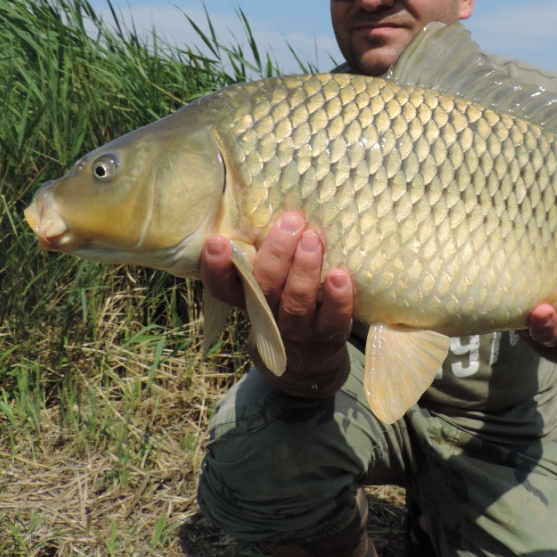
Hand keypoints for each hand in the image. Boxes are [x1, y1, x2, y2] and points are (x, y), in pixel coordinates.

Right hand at [200, 212, 354, 395]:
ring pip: (295, 301)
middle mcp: (268, 314)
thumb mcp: (267, 284)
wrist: (308, 359)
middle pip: (264, 286)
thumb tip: (274, 196)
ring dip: (304, 270)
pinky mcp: (328, 335)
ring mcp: (297, 328)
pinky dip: (337, 298)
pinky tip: (341, 276)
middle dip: (276, 253)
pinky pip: (332, 318)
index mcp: (246, 298)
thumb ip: (265, 253)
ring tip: (313, 240)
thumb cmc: (285, 303)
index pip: (222, 286)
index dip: (215, 267)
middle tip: (290, 222)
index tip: (216, 241)